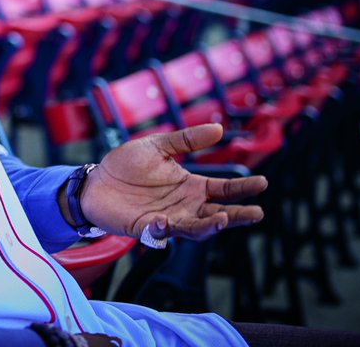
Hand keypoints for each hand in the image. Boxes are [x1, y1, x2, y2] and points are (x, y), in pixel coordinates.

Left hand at [80, 123, 267, 241]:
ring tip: (222, 219)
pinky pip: (160, 232)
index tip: (262, 183)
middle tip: (256, 214)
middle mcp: (185, 206)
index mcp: (191, 186)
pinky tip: (164, 220)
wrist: (97, 181)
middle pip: (218, 214)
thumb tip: (218, 128)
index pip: (224, 190)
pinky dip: (164, 229)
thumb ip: (186, 140)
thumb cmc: (127, 165)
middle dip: (237, 216)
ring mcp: (168, 218)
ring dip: (209, 226)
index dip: (243, 188)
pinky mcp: (146, 228)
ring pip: (196, 228)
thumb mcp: (158, 146)